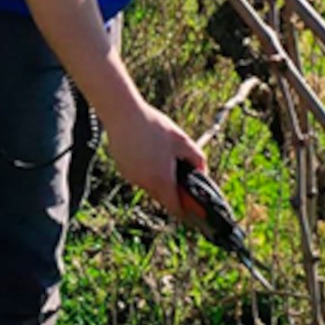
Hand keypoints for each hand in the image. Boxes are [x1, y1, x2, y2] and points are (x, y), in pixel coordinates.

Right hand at [104, 101, 208, 219]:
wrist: (122, 114)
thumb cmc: (153, 126)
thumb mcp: (182, 140)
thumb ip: (197, 159)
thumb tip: (202, 173)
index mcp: (162, 180)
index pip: (175, 208)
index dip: (187, 210)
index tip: (193, 207)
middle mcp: (145, 183)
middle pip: (163, 197)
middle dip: (173, 189)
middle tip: (179, 170)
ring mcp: (131, 177)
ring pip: (150, 185)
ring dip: (158, 177)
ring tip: (161, 153)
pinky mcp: (122, 169)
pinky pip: (139, 175)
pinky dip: (146, 169)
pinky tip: (147, 149)